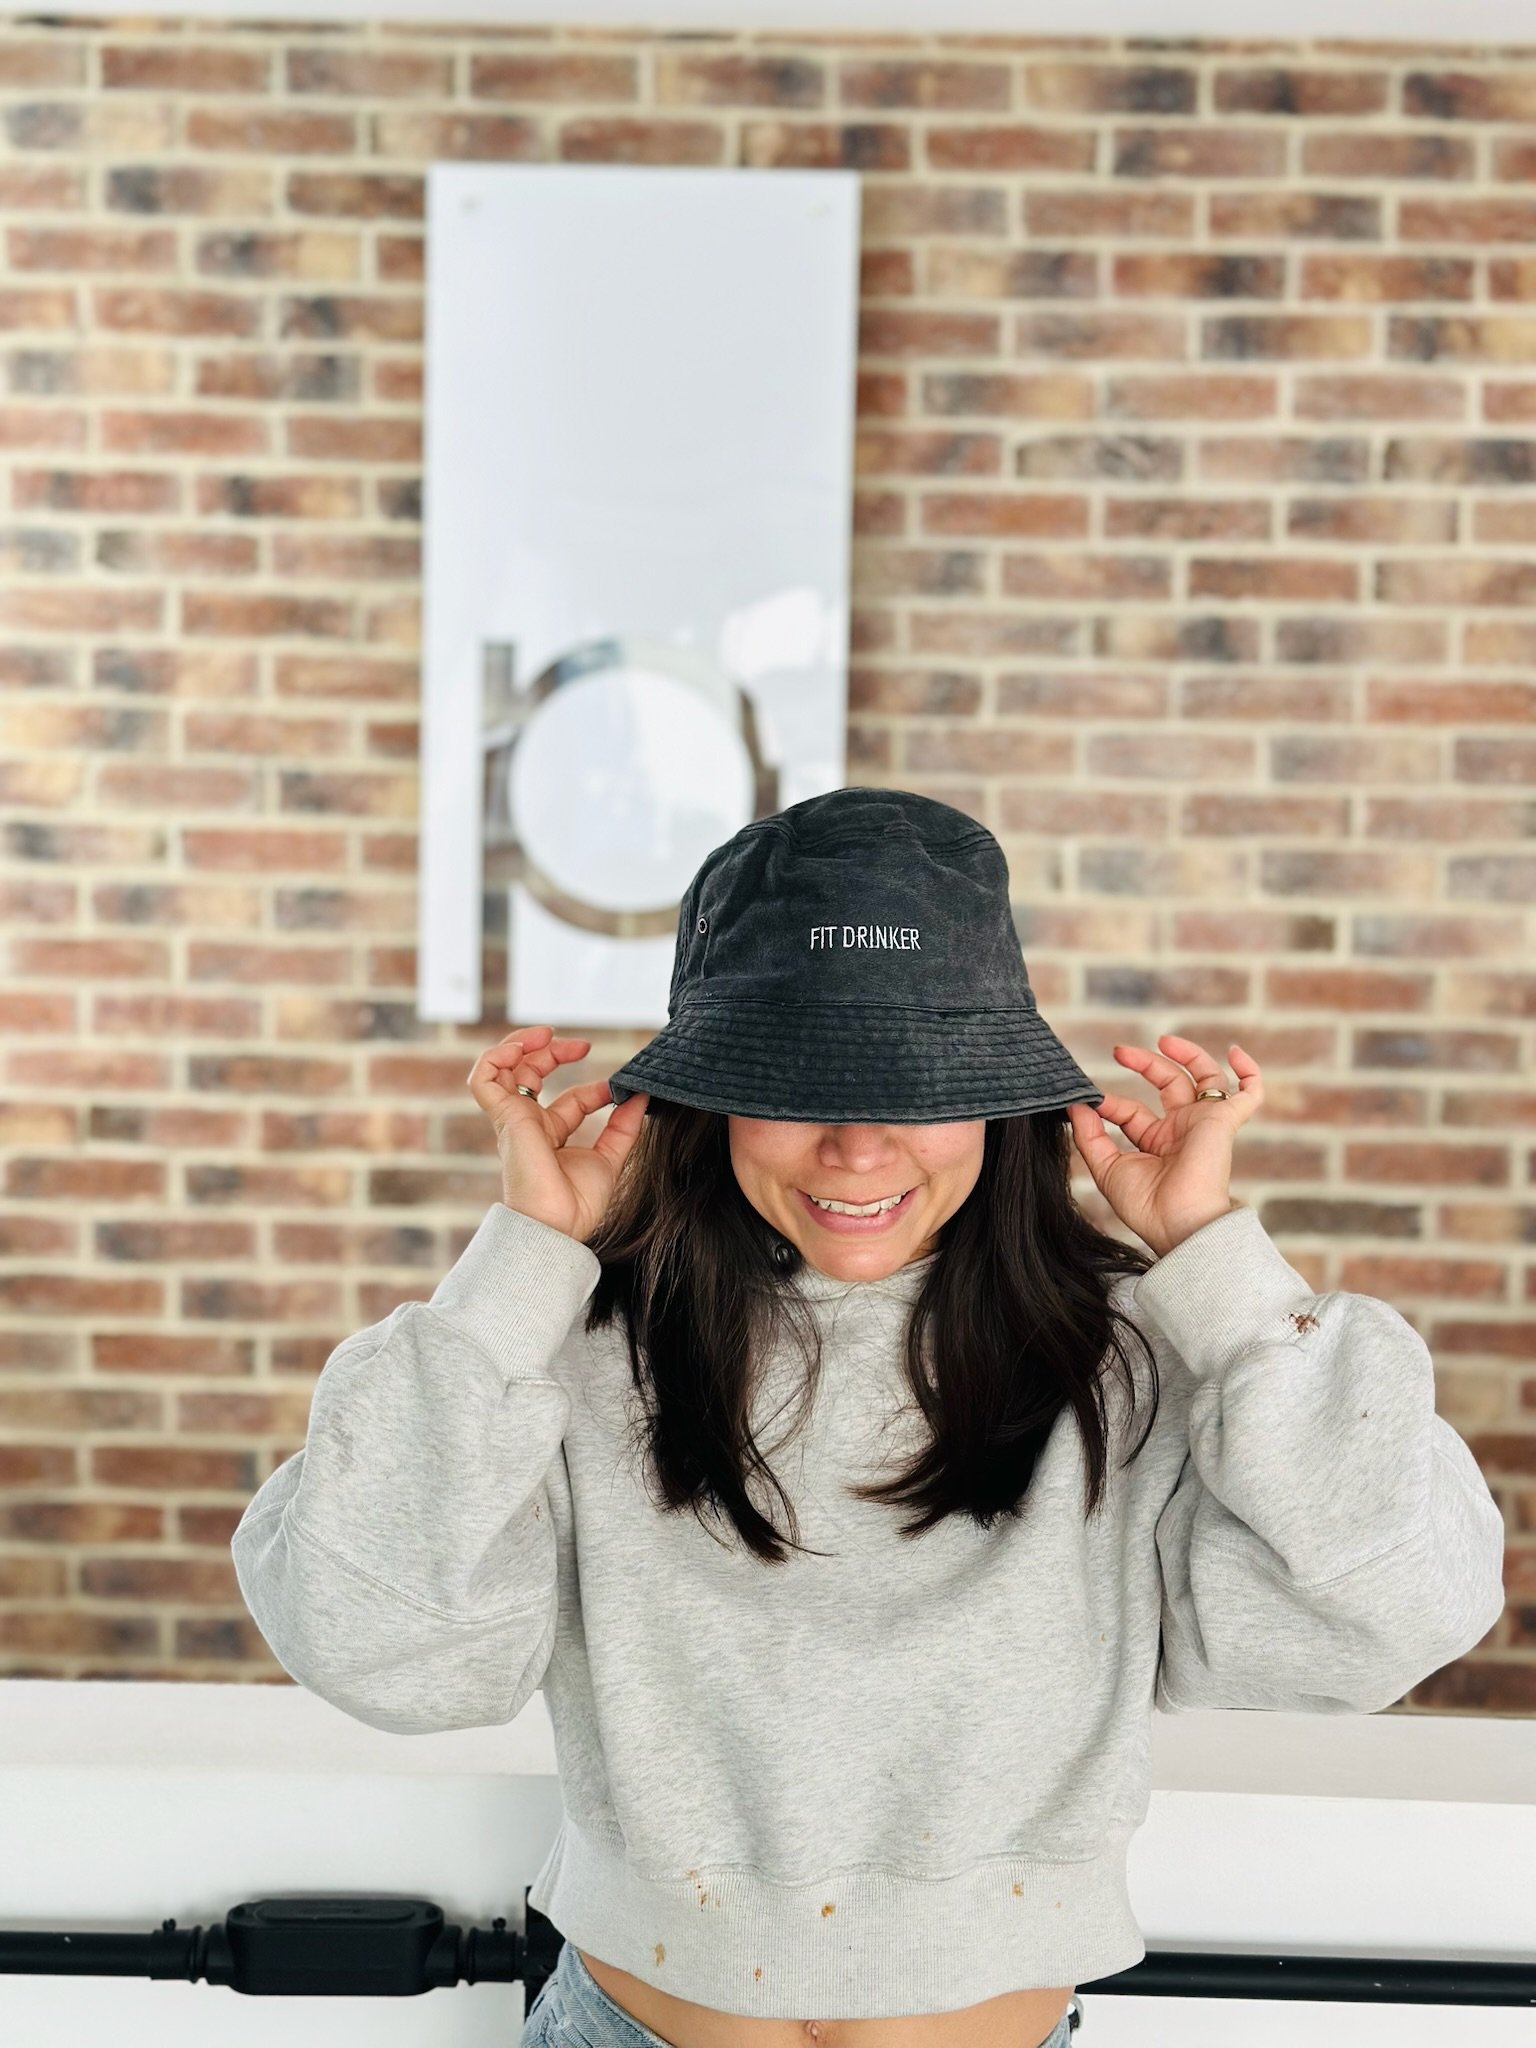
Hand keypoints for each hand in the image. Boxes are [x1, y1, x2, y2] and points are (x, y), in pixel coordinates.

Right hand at [466, 1022, 648, 1243]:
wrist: (558, 1226)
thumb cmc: (578, 1205)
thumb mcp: (611, 1157)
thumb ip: (625, 1127)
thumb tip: (640, 1095)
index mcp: (551, 1136)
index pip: (569, 1099)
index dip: (593, 1089)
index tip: (617, 1089)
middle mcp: (529, 1125)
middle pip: (531, 1075)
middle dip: (553, 1051)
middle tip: (581, 1045)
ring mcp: (513, 1120)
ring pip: (502, 1070)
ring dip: (520, 1044)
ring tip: (545, 1034)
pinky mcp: (504, 1118)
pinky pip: (483, 1080)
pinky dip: (497, 1057)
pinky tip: (521, 1048)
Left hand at [1064, 1035, 1262, 1258]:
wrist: (1178, 1224)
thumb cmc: (1146, 1206)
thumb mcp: (1106, 1168)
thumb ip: (1089, 1135)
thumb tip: (1074, 1105)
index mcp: (1156, 1142)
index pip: (1133, 1110)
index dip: (1110, 1103)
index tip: (1089, 1100)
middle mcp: (1182, 1130)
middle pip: (1169, 1084)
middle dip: (1146, 1064)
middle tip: (1120, 1051)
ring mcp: (1204, 1123)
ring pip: (1204, 1078)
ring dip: (1187, 1055)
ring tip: (1164, 1040)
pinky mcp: (1224, 1121)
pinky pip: (1249, 1093)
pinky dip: (1249, 1071)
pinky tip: (1234, 1051)